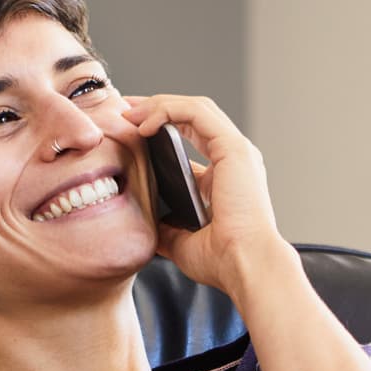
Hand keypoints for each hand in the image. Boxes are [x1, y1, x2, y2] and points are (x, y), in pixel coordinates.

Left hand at [120, 93, 296, 298]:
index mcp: (226, 175)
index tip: (131, 129)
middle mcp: (234, 159)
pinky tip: (145, 123)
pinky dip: (169, 110)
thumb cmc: (223, 260)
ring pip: (195, 108)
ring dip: (159, 104)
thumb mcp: (182, 240)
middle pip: (193, 116)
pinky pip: (197, 113)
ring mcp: (237, 150)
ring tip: (129, 111)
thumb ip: (167, 226)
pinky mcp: (234, 149)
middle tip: (125, 109)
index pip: (192, 136)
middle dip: (156, 107)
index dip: (161, 126)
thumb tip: (148, 224)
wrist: (245, 266)